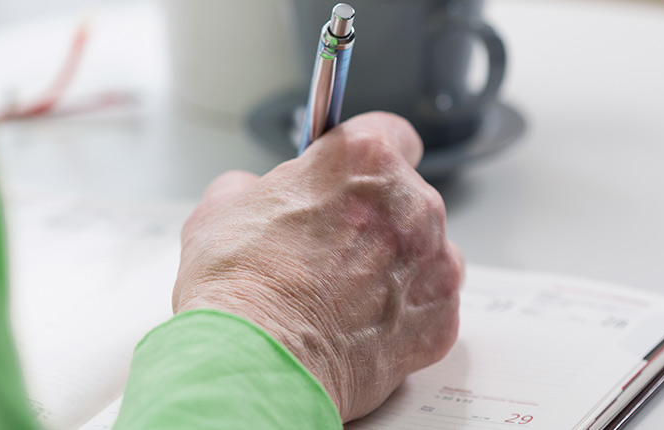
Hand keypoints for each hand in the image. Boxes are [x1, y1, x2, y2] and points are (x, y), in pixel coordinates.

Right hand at [172, 112, 463, 420]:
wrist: (258, 363)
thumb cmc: (240, 286)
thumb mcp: (221, 208)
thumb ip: (254, 187)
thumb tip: (256, 194)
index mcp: (365, 160)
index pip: (392, 134)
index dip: (367, 160)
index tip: (355, 177)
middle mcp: (414, 205)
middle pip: (407, 199)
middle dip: (375, 220)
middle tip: (329, 251)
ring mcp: (435, 264)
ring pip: (426, 254)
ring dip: (395, 267)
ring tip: (343, 297)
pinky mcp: (442, 320)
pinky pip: (429, 307)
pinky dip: (403, 316)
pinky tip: (360, 328)